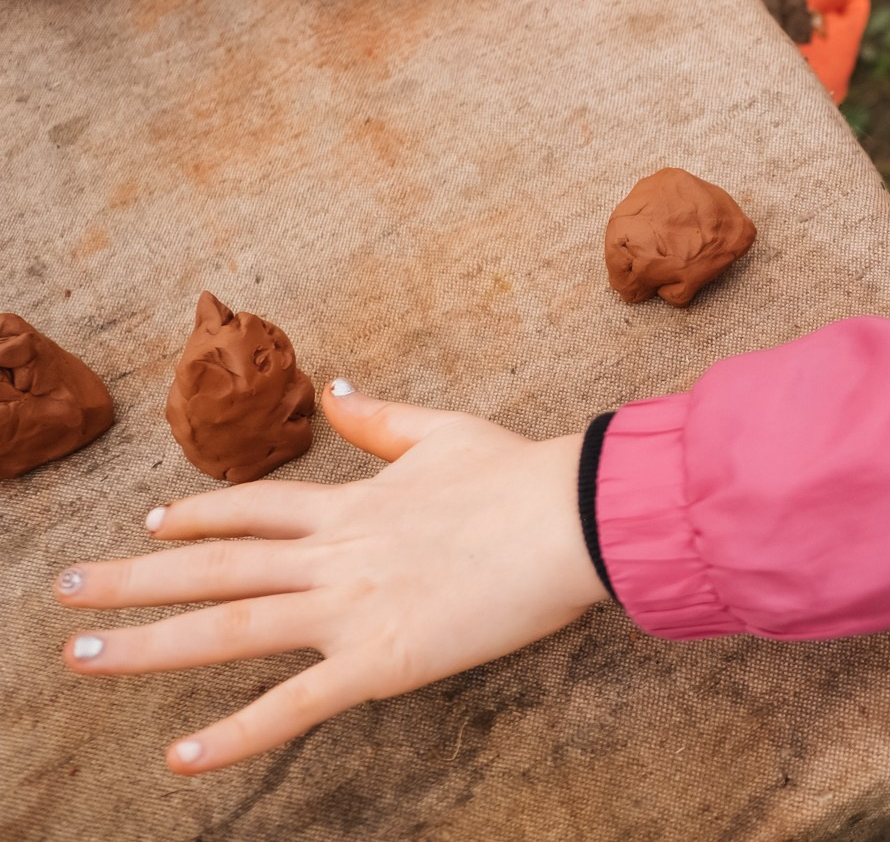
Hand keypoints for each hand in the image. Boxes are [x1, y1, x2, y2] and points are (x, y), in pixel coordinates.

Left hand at [54, 383, 608, 774]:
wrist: (569, 517)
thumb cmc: (524, 476)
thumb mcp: (446, 432)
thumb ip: (382, 419)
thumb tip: (335, 386)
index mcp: (355, 505)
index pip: (257, 508)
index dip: (200, 511)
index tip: (151, 521)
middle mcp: (335, 556)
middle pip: (217, 564)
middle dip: (133, 579)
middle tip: (64, 591)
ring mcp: (350, 609)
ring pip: (230, 627)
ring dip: (148, 644)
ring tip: (79, 654)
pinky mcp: (378, 661)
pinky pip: (293, 705)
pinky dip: (233, 735)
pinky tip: (178, 758)